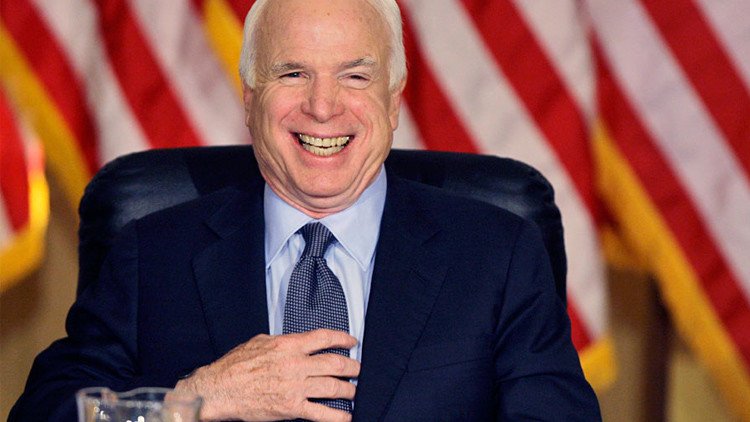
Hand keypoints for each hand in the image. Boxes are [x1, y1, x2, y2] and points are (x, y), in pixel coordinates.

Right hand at [174, 329, 358, 421]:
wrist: (219, 390)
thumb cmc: (235, 366)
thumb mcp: (260, 342)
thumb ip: (283, 341)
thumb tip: (299, 341)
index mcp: (288, 345)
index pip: (324, 338)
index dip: (343, 339)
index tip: (352, 342)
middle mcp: (295, 365)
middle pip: (335, 363)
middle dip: (351, 367)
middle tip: (357, 369)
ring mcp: (295, 387)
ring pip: (333, 387)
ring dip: (349, 390)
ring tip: (353, 391)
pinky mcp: (291, 408)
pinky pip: (321, 413)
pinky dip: (338, 417)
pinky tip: (346, 417)